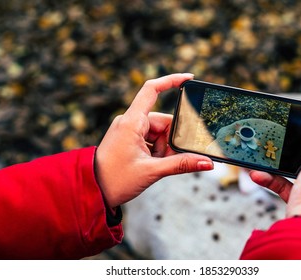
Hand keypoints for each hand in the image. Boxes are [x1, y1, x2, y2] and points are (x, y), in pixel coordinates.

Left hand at [95, 74, 213, 207]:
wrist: (93, 192)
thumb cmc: (115, 180)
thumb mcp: (152, 171)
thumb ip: (181, 164)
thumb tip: (207, 163)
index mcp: (131, 122)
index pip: (152, 90)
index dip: (171, 80)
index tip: (189, 78)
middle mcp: (129, 122)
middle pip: (162, 121)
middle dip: (171, 140)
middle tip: (173, 159)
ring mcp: (128, 131)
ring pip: (158, 133)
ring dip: (164, 149)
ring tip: (158, 166)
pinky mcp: (128, 140)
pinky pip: (150, 140)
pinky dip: (157, 152)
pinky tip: (154, 165)